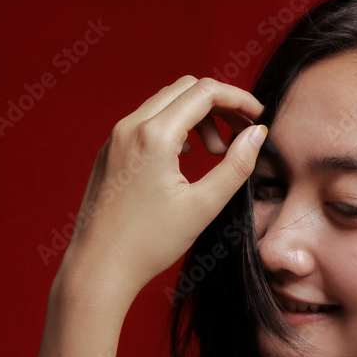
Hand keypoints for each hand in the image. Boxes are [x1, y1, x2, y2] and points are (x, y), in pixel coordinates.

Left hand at [55, 75, 265, 307]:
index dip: (239, 99)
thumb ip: (236, 166)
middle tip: (242, 132)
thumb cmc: (148, 243)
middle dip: (220, 104)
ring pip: (166, 103)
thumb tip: (257, 135)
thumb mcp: (203, 206)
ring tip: (217, 152)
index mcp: (155, 136)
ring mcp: (116, 137)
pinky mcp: (110, 151)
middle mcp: (131, 127)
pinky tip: (186, 156)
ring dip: (198, 116)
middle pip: (186, 89)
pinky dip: (175, 126)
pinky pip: (147, 121)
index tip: (259, 117)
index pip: (205, 92)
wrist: (98, 267)